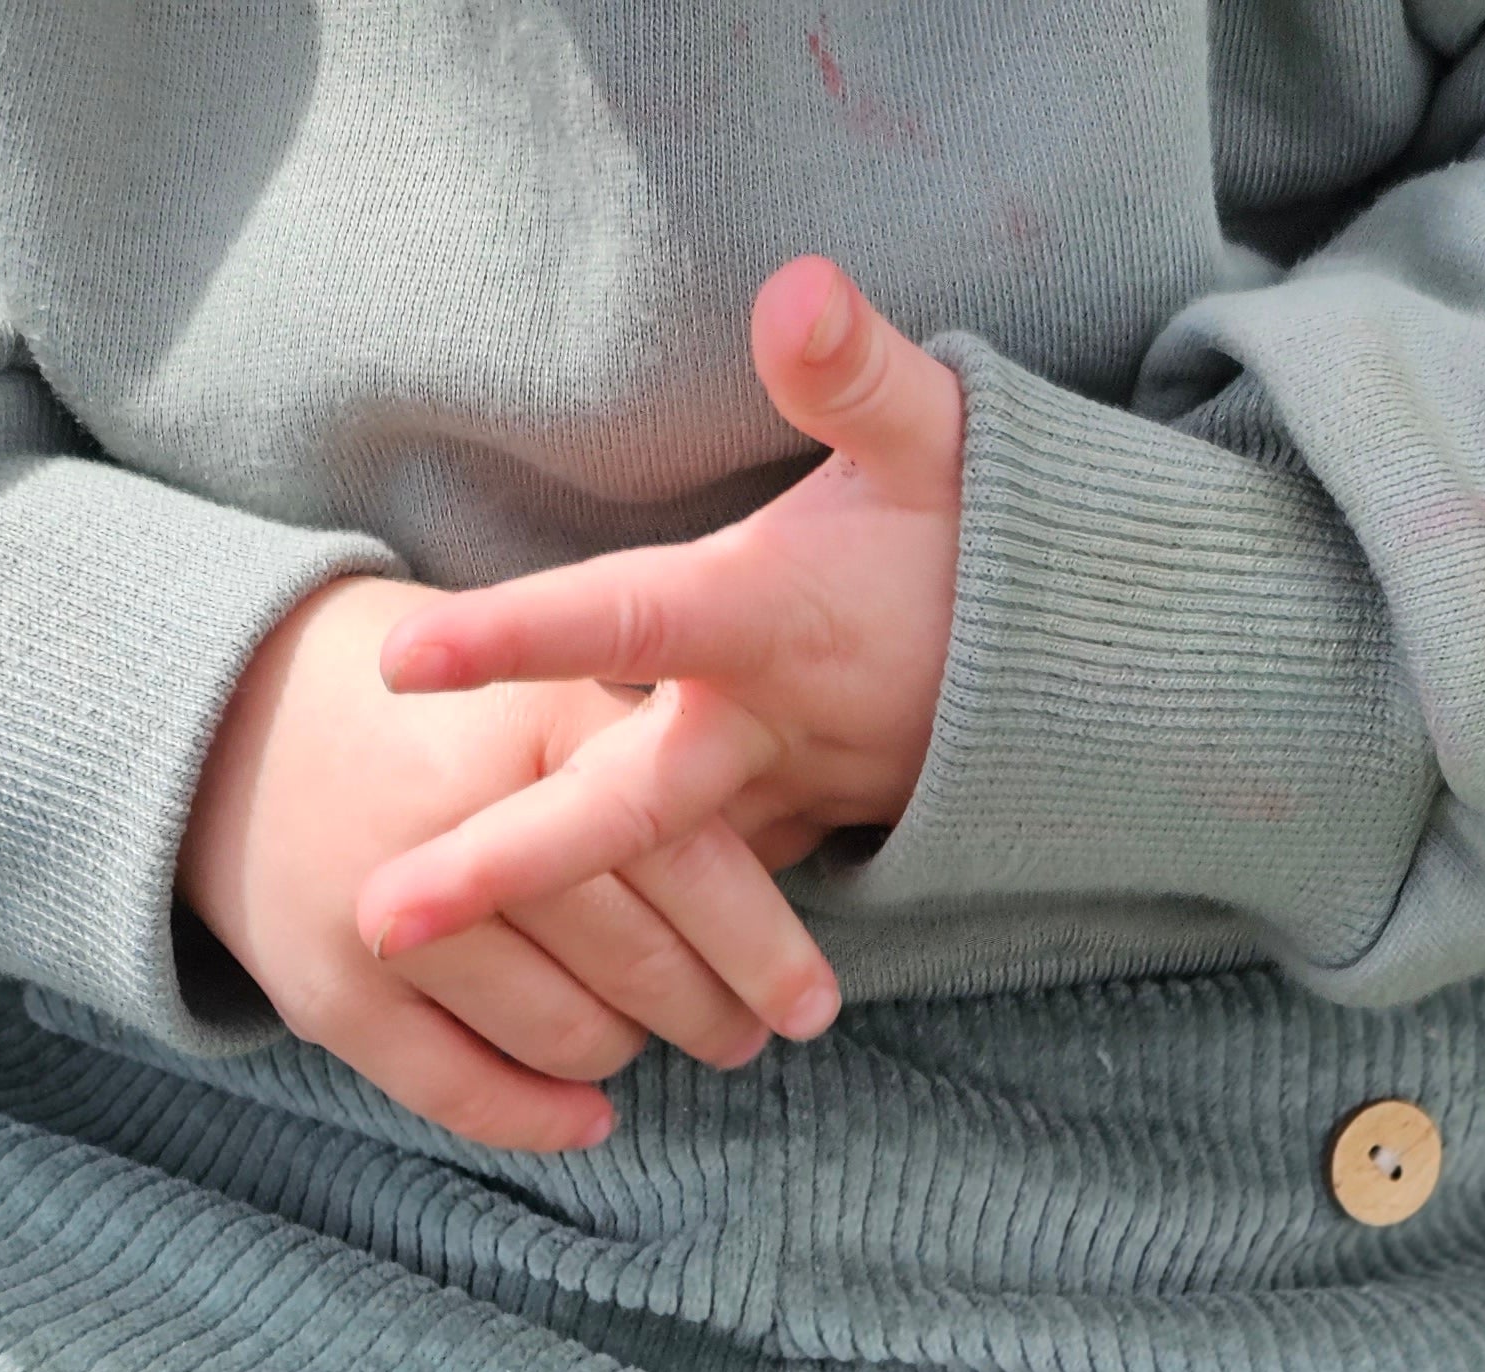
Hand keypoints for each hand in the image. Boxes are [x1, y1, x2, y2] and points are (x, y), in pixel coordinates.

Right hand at [179, 577, 842, 1155]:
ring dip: (626, 1052)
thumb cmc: (436, 711)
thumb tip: (783, 899)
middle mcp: (465, 819)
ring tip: (640, 1031)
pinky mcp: (334, 993)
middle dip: (712, 1016)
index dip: (764, 950)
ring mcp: (393, 916)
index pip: (691, 861)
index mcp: (542, 720)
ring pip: (574, 1040)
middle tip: (743, 1033)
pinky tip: (592, 1116)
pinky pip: (472, 1096)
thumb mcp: (549, 689)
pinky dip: (547, 1118)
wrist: (227, 710)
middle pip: (642, 967)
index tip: (812, 1006)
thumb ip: (650, 774)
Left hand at [359, 259, 961, 961]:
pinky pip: (705, 893)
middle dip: (500, 866)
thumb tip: (793, 287)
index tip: (401, 662)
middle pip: (619, 810)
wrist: (1105, 674)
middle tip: (379, 920)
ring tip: (417, 968)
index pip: (627, 622)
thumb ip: (855, 369)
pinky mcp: (806, 834)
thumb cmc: (1004, 536)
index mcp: (771, 618)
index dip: (518, 638)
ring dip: (547, 929)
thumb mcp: (941, 432)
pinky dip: (630, 934)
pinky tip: (525, 973)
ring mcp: (787, 796)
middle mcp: (767, 725)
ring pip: (654, 877)